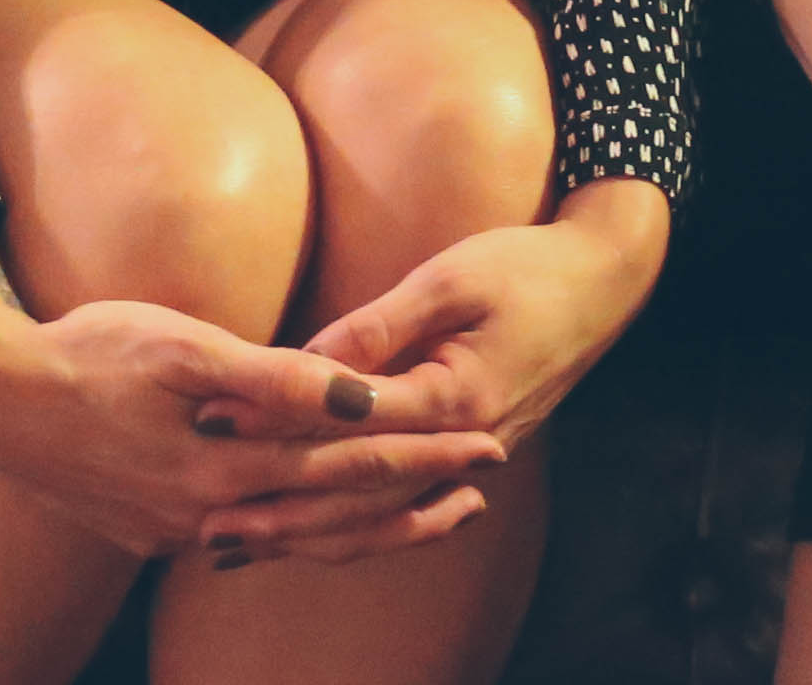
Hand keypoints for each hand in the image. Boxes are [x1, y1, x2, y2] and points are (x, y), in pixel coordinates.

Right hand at [0, 222, 504, 564]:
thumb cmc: (88, 351)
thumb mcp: (182, 348)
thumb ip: (275, 379)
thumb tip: (364, 399)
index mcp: (229, 467)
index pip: (353, 467)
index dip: (425, 452)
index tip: (488, 436)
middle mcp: (214, 514)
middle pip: (339, 515)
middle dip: (418, 494)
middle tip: (489, 473)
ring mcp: (182, 531)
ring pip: (301, 537)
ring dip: (371, 524)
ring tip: (432, 508)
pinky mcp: (156, 530)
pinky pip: (256, 536)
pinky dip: (308, 528)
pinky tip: (326, 519)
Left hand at [204, 185, 669, 558]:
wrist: (603, 283)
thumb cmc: (525, 267)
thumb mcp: (452, 277)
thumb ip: (381, 325)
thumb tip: (309, 362)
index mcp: (455, 397)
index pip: (346, 419)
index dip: (274, 420)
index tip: (210, 417)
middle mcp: (462, 444)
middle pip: (357, 489)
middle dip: (280, 507)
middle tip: (208, 520)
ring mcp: (471, 457)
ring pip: (379, 512)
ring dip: (310, 531)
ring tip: (243, 544)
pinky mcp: (472, 454)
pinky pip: (404, 504)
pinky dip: (356, 525)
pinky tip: (317, 538)